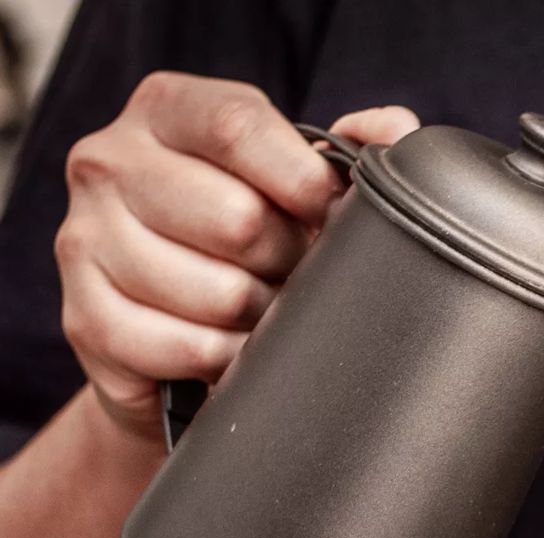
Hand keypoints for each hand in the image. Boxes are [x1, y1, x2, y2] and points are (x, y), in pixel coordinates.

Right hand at [54, 72, 417, 441]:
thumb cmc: (242, 252)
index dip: (305, 183)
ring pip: (220, 293)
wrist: (169, 344)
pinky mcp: (85, 317)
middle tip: (288, 278)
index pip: (240, 126)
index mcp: (164, 111)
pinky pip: (189, 348)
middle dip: (288, 263)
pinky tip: (229, 351)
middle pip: (238, 218)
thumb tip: (398, 132)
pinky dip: (228, 361)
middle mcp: (109, 161)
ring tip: (259, 315)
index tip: (331, 217)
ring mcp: (85, 237)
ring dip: (262, 320)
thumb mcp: (289, 188)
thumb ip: (346, 152)